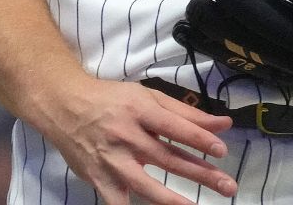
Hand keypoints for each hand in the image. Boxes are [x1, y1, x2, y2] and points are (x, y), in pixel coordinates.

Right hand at [27, 76, 236, 203]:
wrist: (65, 107)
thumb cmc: (113, 100)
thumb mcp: (149, 97)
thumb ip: (187, 113)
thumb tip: (223, 124)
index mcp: (140, 112)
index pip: (175, 128)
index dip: (200, 140)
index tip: (222, 151)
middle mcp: (126, 137)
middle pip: (168, 158)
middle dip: (200, 173)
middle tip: (227, 185)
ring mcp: (111, 161)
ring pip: (145, 185)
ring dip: (172, 199)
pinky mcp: (98, 178)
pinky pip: (116, 201)